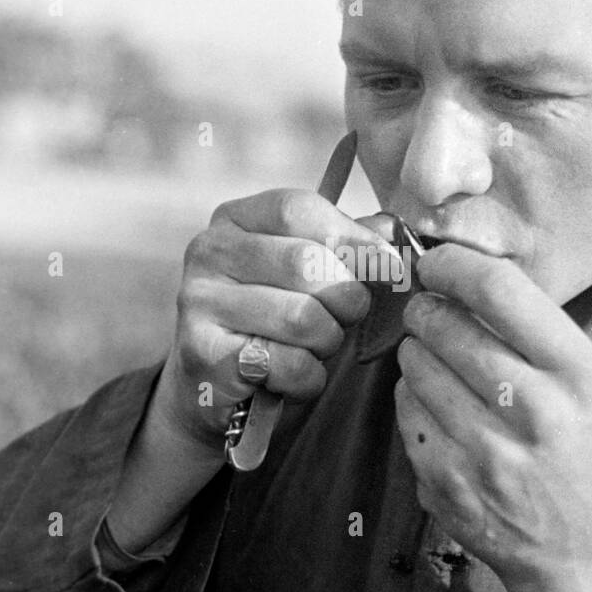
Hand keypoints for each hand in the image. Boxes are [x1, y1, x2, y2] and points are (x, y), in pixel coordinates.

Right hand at [153, 189, 401, 445]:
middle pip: (305, 262)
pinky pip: (288, 365)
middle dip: (346, 297)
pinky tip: (295, 375)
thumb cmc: (271, 315)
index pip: (297, 209)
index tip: (388, 265)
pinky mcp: (203, 354)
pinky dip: (308, 377)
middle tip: (347, 317)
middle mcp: (209, 252)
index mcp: (234, 219)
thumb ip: (345, 245)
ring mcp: (199, 302)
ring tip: (316, 345)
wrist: (213, 382)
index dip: (352, 237)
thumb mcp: (302, 269)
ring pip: (301, 318)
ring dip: (328, 340)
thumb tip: (391, 236)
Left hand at [395, 244, 591, 591]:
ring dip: (416, 352)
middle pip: (444, 324)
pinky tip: (436, 404)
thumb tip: (459, 269)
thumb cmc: (581, 451)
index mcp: (577, 373)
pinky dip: (412, 397)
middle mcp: (535, 411)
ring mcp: (487, 453)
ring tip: (436, 360)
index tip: (436, 262)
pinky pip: (406, 411)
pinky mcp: (447, 483)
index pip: (499, 288)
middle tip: (427, 311)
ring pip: (416, 365)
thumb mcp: (587, 384)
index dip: (453, 264)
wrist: (580, 552)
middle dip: (425, 309)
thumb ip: (534, 329)